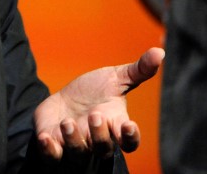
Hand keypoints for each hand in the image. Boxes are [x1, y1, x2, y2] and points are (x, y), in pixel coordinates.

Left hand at [34, 47, 164, 166]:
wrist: (65, 100)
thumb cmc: (94, 92)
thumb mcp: (115, 78)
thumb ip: (138, 70)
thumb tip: (160, 51)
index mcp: (114, 125)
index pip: (129, 141)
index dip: (130, 137)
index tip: (129, 125)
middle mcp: (96, 139)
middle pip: (103, 149)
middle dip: (100, 135)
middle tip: (95, 114)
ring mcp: (75, 144)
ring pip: (78, 153)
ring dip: (74, 140)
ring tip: (68, 122)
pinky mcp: (54, 145)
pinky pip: (52, 156)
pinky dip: (49, 150)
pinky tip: (46, 138)